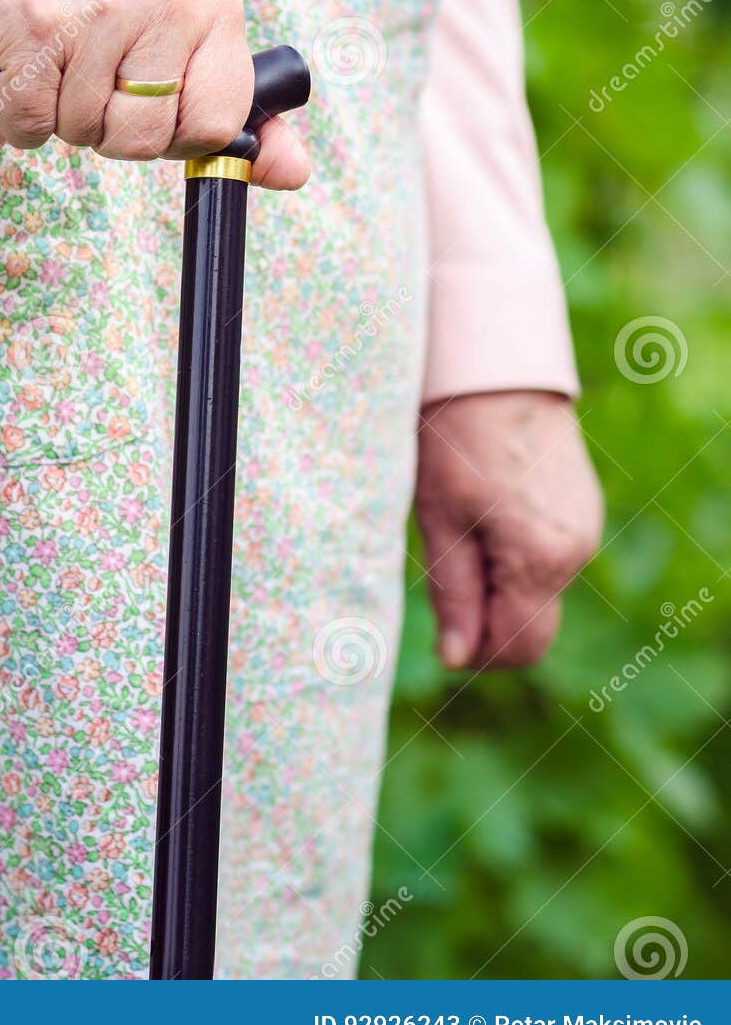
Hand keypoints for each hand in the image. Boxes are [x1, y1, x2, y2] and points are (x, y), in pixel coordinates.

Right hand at [0, 0, 308, 190]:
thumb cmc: (124, 21)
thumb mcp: (195, 54)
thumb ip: (243, 120)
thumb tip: (294, 173)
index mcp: (218, 7)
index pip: (217, 126)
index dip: (181, 134)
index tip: (161, 103)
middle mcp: (167, 0)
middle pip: (147, 139)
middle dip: (116, 133)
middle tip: (105, 84)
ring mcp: (100, 9)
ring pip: (85, 132)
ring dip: (67, 122)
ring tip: (69, 68)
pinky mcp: (39, 24)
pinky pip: (33, 124)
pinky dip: (24, 121)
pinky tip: (35, 73)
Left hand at [414, 391, 602, 670]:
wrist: (493, 367)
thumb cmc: (455, 439)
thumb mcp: (440, 520)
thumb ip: (453, 594)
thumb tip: (456, 657)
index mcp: (542, 560)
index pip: (519, 648)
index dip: (476, 651)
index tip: (441, 627)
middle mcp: (576, 549)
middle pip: (532, 623)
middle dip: (486, 616)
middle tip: (443, 572)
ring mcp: (585, 524)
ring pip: (538, 588)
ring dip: (498, 581)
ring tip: (460, 527)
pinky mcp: (581, 503)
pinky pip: (548, 553)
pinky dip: (515, 553)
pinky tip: (485, 511)